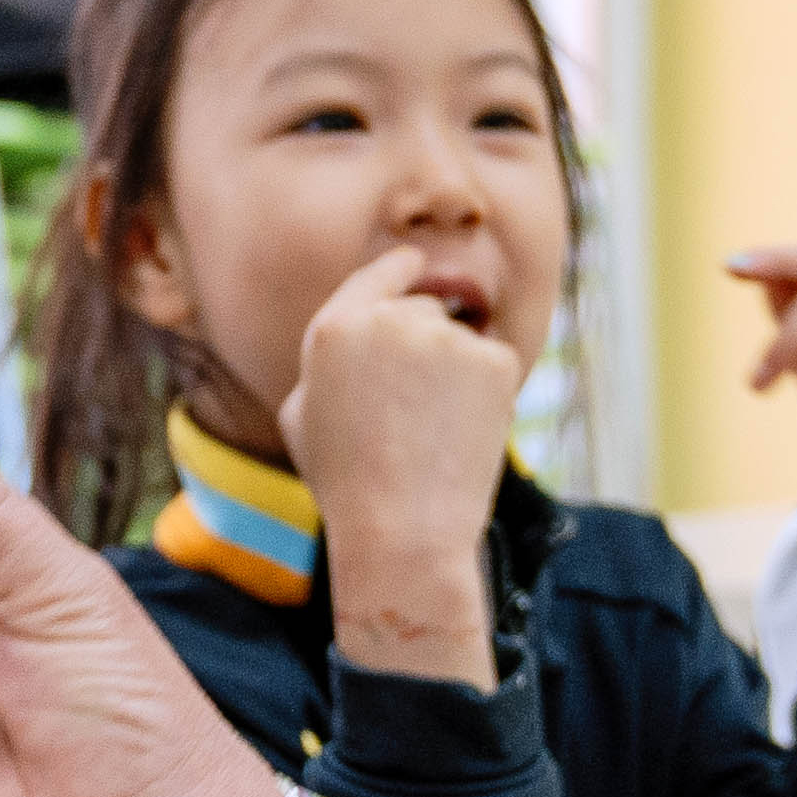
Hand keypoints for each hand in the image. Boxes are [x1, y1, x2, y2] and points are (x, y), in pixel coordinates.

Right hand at [285, 249, 531, 682]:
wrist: (403, 531)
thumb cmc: (345, 486)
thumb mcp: (301, 419)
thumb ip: (324, 365)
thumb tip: (353, 337)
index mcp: (333, 329)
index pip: (376, 276)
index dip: (399, 270)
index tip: (415, 264)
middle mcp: (389, 320)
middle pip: (424, 311)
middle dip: (426, 346)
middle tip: (417, 413)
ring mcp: (446, 337)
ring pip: (461, 343)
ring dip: (456, 376)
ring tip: (434, 437)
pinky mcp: (495, 361)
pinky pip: (494, 367)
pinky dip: (487, 396)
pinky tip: (463, 436)